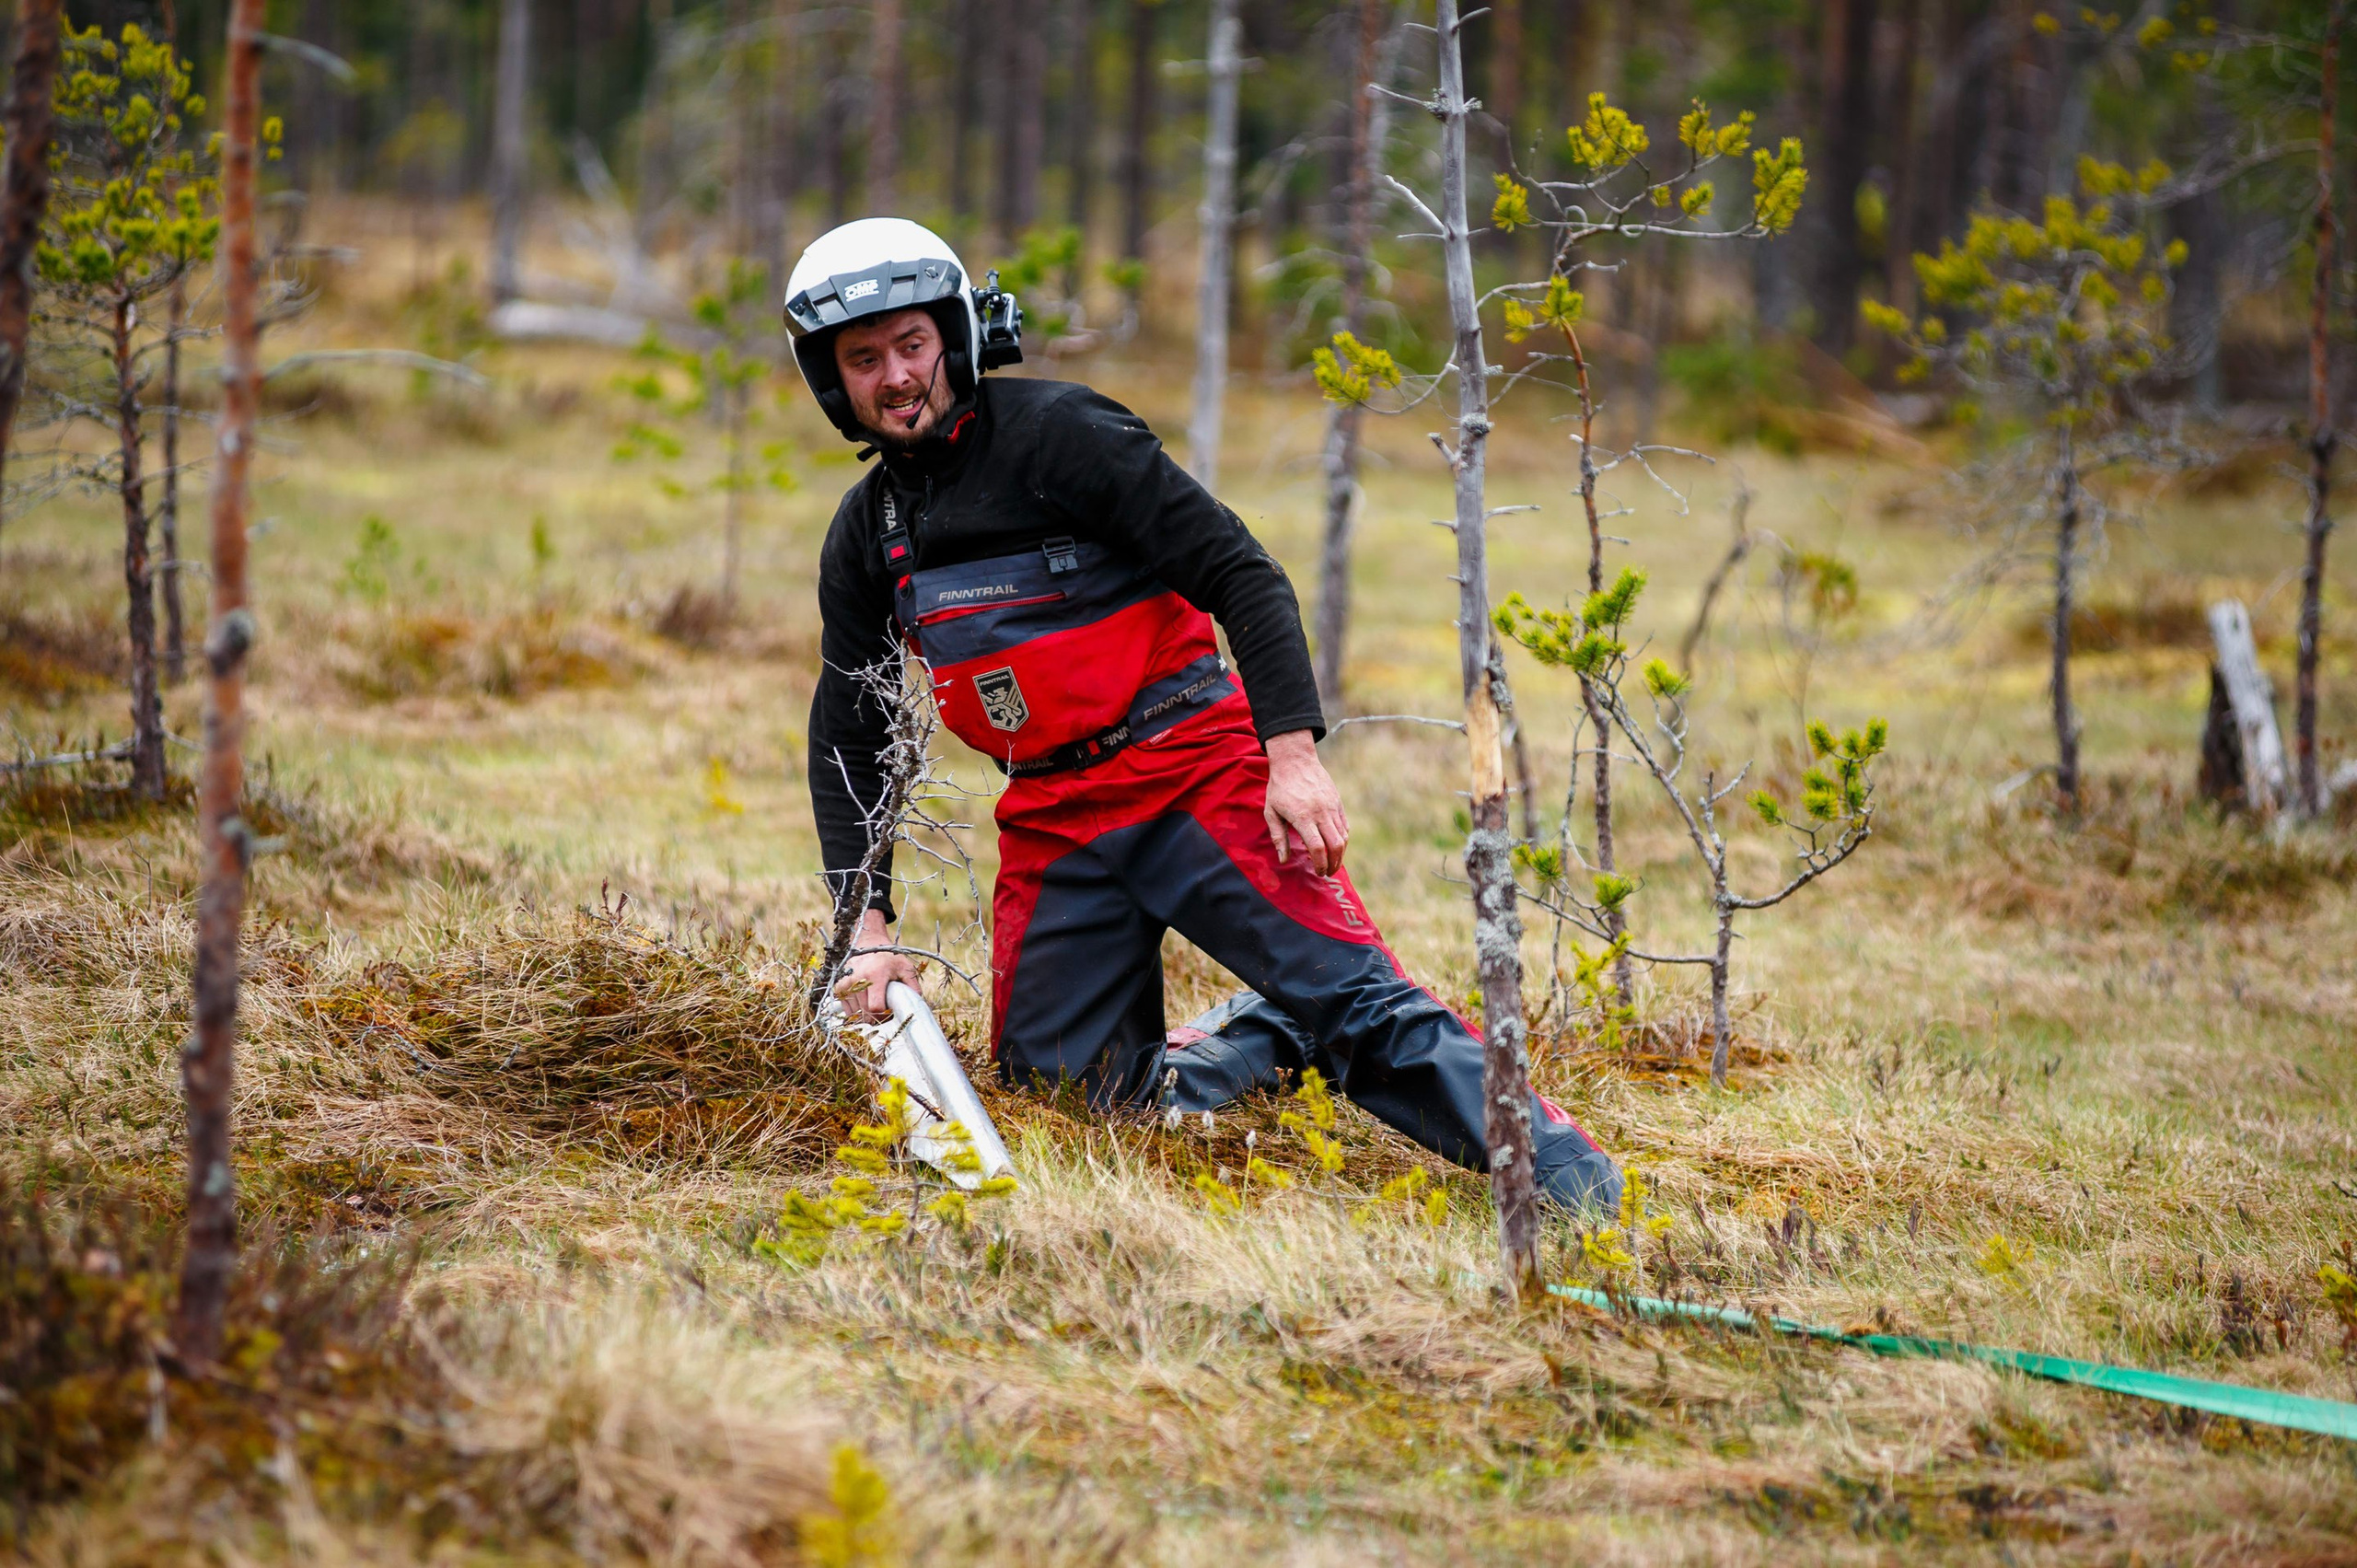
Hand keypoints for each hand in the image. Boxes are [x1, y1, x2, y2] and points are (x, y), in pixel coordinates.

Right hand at [837, 908, 919, 1019]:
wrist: (868, 945)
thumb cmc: (889, 958)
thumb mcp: (905, 968)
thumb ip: (913, 985)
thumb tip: (917, 1003)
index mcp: (876, 975)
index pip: (875, 1006)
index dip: (883, 1015)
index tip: (889, 1013)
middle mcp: (858, 978)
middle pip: (865, 1012)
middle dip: (875, 1017)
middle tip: (883, 1012)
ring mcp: (846, 982)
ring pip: (855, 1013)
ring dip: (865, 1014)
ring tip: (874, 1004)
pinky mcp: (839, 986)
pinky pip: (845, 1009)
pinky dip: (854, 1011)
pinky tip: (863, 1003)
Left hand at [1262, 729, 1349, 875]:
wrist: (1295, 760)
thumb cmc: (1279, 787)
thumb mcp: (1271, 812)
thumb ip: (1278, 837)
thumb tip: (1283, 860)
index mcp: (1302, 817)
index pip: (1317, 847)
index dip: (1320, 863)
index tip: (1318, 872)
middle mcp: (1320, 812)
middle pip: (1335, 845)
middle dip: (1334, 864)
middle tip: (1328, 873)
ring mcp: (1331, 807)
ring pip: (1343, 837)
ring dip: (1340, 854)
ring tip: (1333, 863)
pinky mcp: (1337, 802)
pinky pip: (1345, 826)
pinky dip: (1343, 840)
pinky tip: (1336, 847)